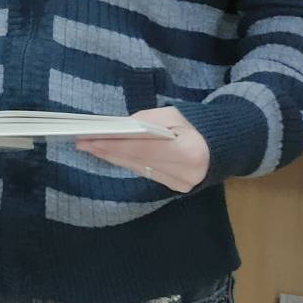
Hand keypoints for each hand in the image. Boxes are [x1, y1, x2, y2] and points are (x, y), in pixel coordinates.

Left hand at [76, 106, 208, 193]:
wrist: (221, 146)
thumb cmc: (196, 124)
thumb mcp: (174, 114)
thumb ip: (148, 120)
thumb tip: (120, 127)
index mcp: (190, 151)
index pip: (143, 149)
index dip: (116, 144)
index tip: (91, 138)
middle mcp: (186, 173)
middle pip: (137, 161)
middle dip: (107, 150)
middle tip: (82, 142)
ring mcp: (181, 184)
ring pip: (138, 169)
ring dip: (112, 157)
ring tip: (90, 147)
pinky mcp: (176, 188)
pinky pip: (145, 173)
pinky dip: (126, 163)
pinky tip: (109, 155)